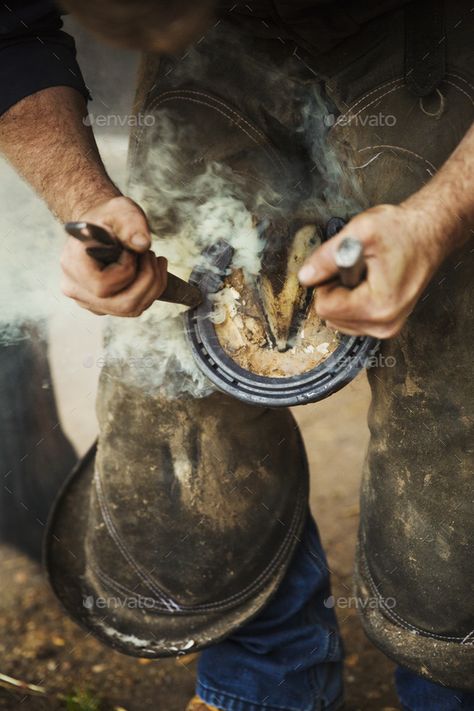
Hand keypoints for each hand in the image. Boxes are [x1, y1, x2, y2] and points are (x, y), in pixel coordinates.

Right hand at [60, 195, 167, 316]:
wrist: (100, 226)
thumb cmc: (109, 218)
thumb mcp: (121, 211)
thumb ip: (131, 224)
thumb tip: (142, 245)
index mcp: (72, 264)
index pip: (103, 285)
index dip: (126, 270)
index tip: (130, 250)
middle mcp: (76, 288)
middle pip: (122, 304)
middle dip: (148, 280)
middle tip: (152, 255)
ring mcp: (89, 301)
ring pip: (130, 309)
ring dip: (153, 286)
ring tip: (154, 260)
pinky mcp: (103, 306)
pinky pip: (132, 309)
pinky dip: (150, 292)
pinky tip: (152, 271)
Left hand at [298, 203, 447, 337]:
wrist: (428, 234)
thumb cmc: (401, 231)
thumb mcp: (360, 231)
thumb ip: (327, 256)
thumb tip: (305, 277)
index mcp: (378, 305)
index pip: (325, 308)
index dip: (326, 283)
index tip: (342, 266)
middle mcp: (384, 324)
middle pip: (330, 317)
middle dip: (335, 291)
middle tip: (355, 269)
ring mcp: (387, 328)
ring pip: (339, 321)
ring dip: (343, 297)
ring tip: (364, 275)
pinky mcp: (387, 326)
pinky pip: (352, 321)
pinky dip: (352, 303)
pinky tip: (368, 285)